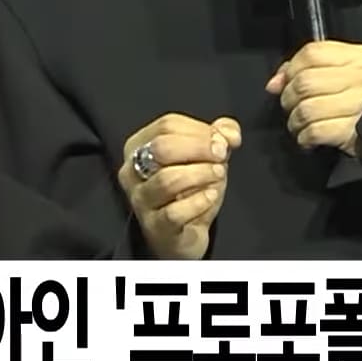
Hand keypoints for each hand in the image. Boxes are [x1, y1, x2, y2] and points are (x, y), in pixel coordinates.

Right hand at [116, 114, 240, 260]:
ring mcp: (140, 200)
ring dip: (201, 173)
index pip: (167, 125)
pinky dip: (199, 201)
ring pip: (167, 179)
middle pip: (162, 147)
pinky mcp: (154, 226)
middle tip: (221, 155)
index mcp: (139, 146)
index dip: (200, 129)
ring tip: (218, 175)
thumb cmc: (189, 191)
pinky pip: (175, 212)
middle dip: (199, 148)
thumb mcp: (204, 157)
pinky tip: (211, 196)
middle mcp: (132, 171)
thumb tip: (229, 133)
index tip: (223, 140)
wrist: (183, 235)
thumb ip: (218, 136)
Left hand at [265, 41, 361, 157]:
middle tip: (293, 106)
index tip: (286, 81)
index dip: (291, 68)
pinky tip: (308, 138)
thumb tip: (275, 83)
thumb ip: (306, 70)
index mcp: (361, 58)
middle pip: (305, 82)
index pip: (312, 53)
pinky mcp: (354, 132)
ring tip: (300, 124)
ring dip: (295, 121)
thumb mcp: (341, 75)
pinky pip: (314, 131)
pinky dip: (304, 137)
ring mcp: (360, 105)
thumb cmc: (359, 102)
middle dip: (290, 98)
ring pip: (306, 109)